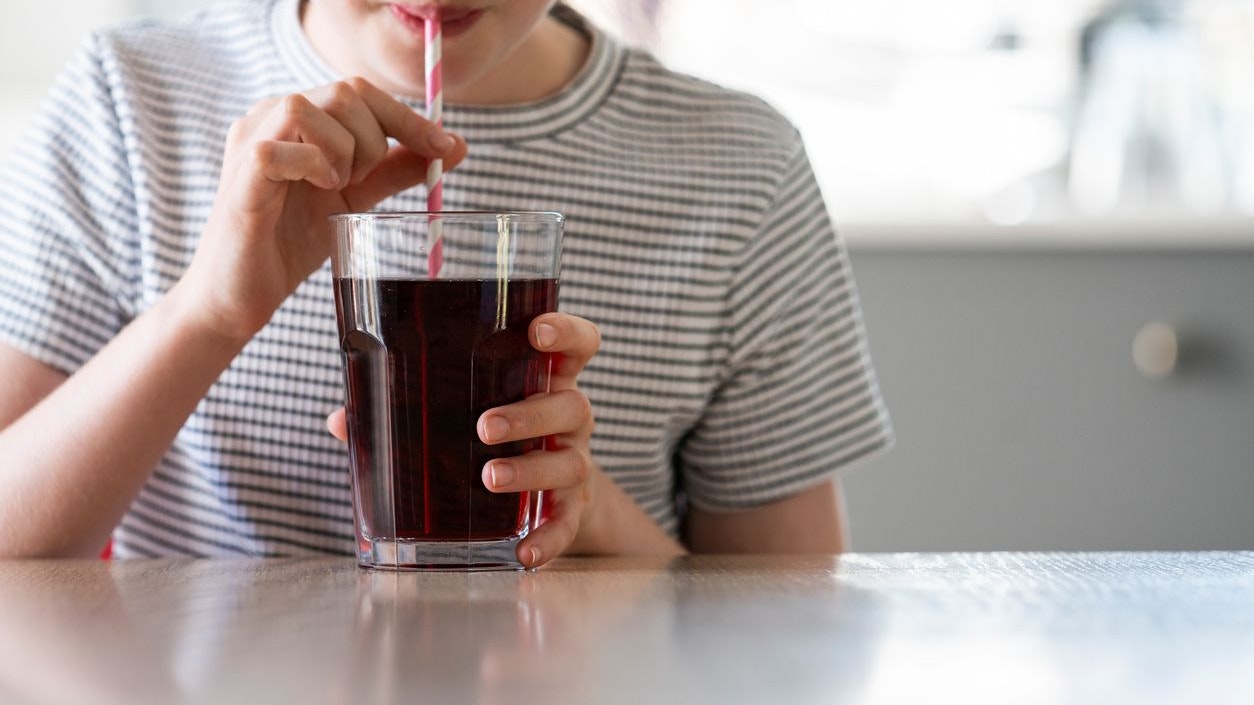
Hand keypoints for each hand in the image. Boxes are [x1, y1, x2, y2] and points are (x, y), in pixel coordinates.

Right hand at [179, 77, 467, 342]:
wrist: (241, 294)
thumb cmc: (290, 242)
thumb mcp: (355, 199)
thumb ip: (395, 170)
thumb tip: (452, 147)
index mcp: (296, 117)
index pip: (360, 90)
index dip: (407, 117)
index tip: (445, 147)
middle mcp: (268, 116)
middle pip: (344, 91)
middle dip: (376, 139)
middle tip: (364, 182)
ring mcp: (249, 140)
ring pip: (311, 108)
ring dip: (343, 152)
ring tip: (334, 187)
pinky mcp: (240, 173)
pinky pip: (281, 148)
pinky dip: (313, 167)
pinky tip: (316, 190)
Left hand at [327, 312, 600, 567]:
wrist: (547, 495)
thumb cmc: (491, 436)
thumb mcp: (460, 412)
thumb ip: (404, 408)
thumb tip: (340, 420)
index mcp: (544, 380)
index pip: (577, 344)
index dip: (565, 333)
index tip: (538, 332)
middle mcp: (568, 418)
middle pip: (570, 405)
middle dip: (528, 414)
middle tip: (484, 427)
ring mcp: (573, 462)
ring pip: (570, 462)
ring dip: (530, 470)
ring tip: (488, 477)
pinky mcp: (571, 508)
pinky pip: (567, 523)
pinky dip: (550, 538)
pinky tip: (524, 553)